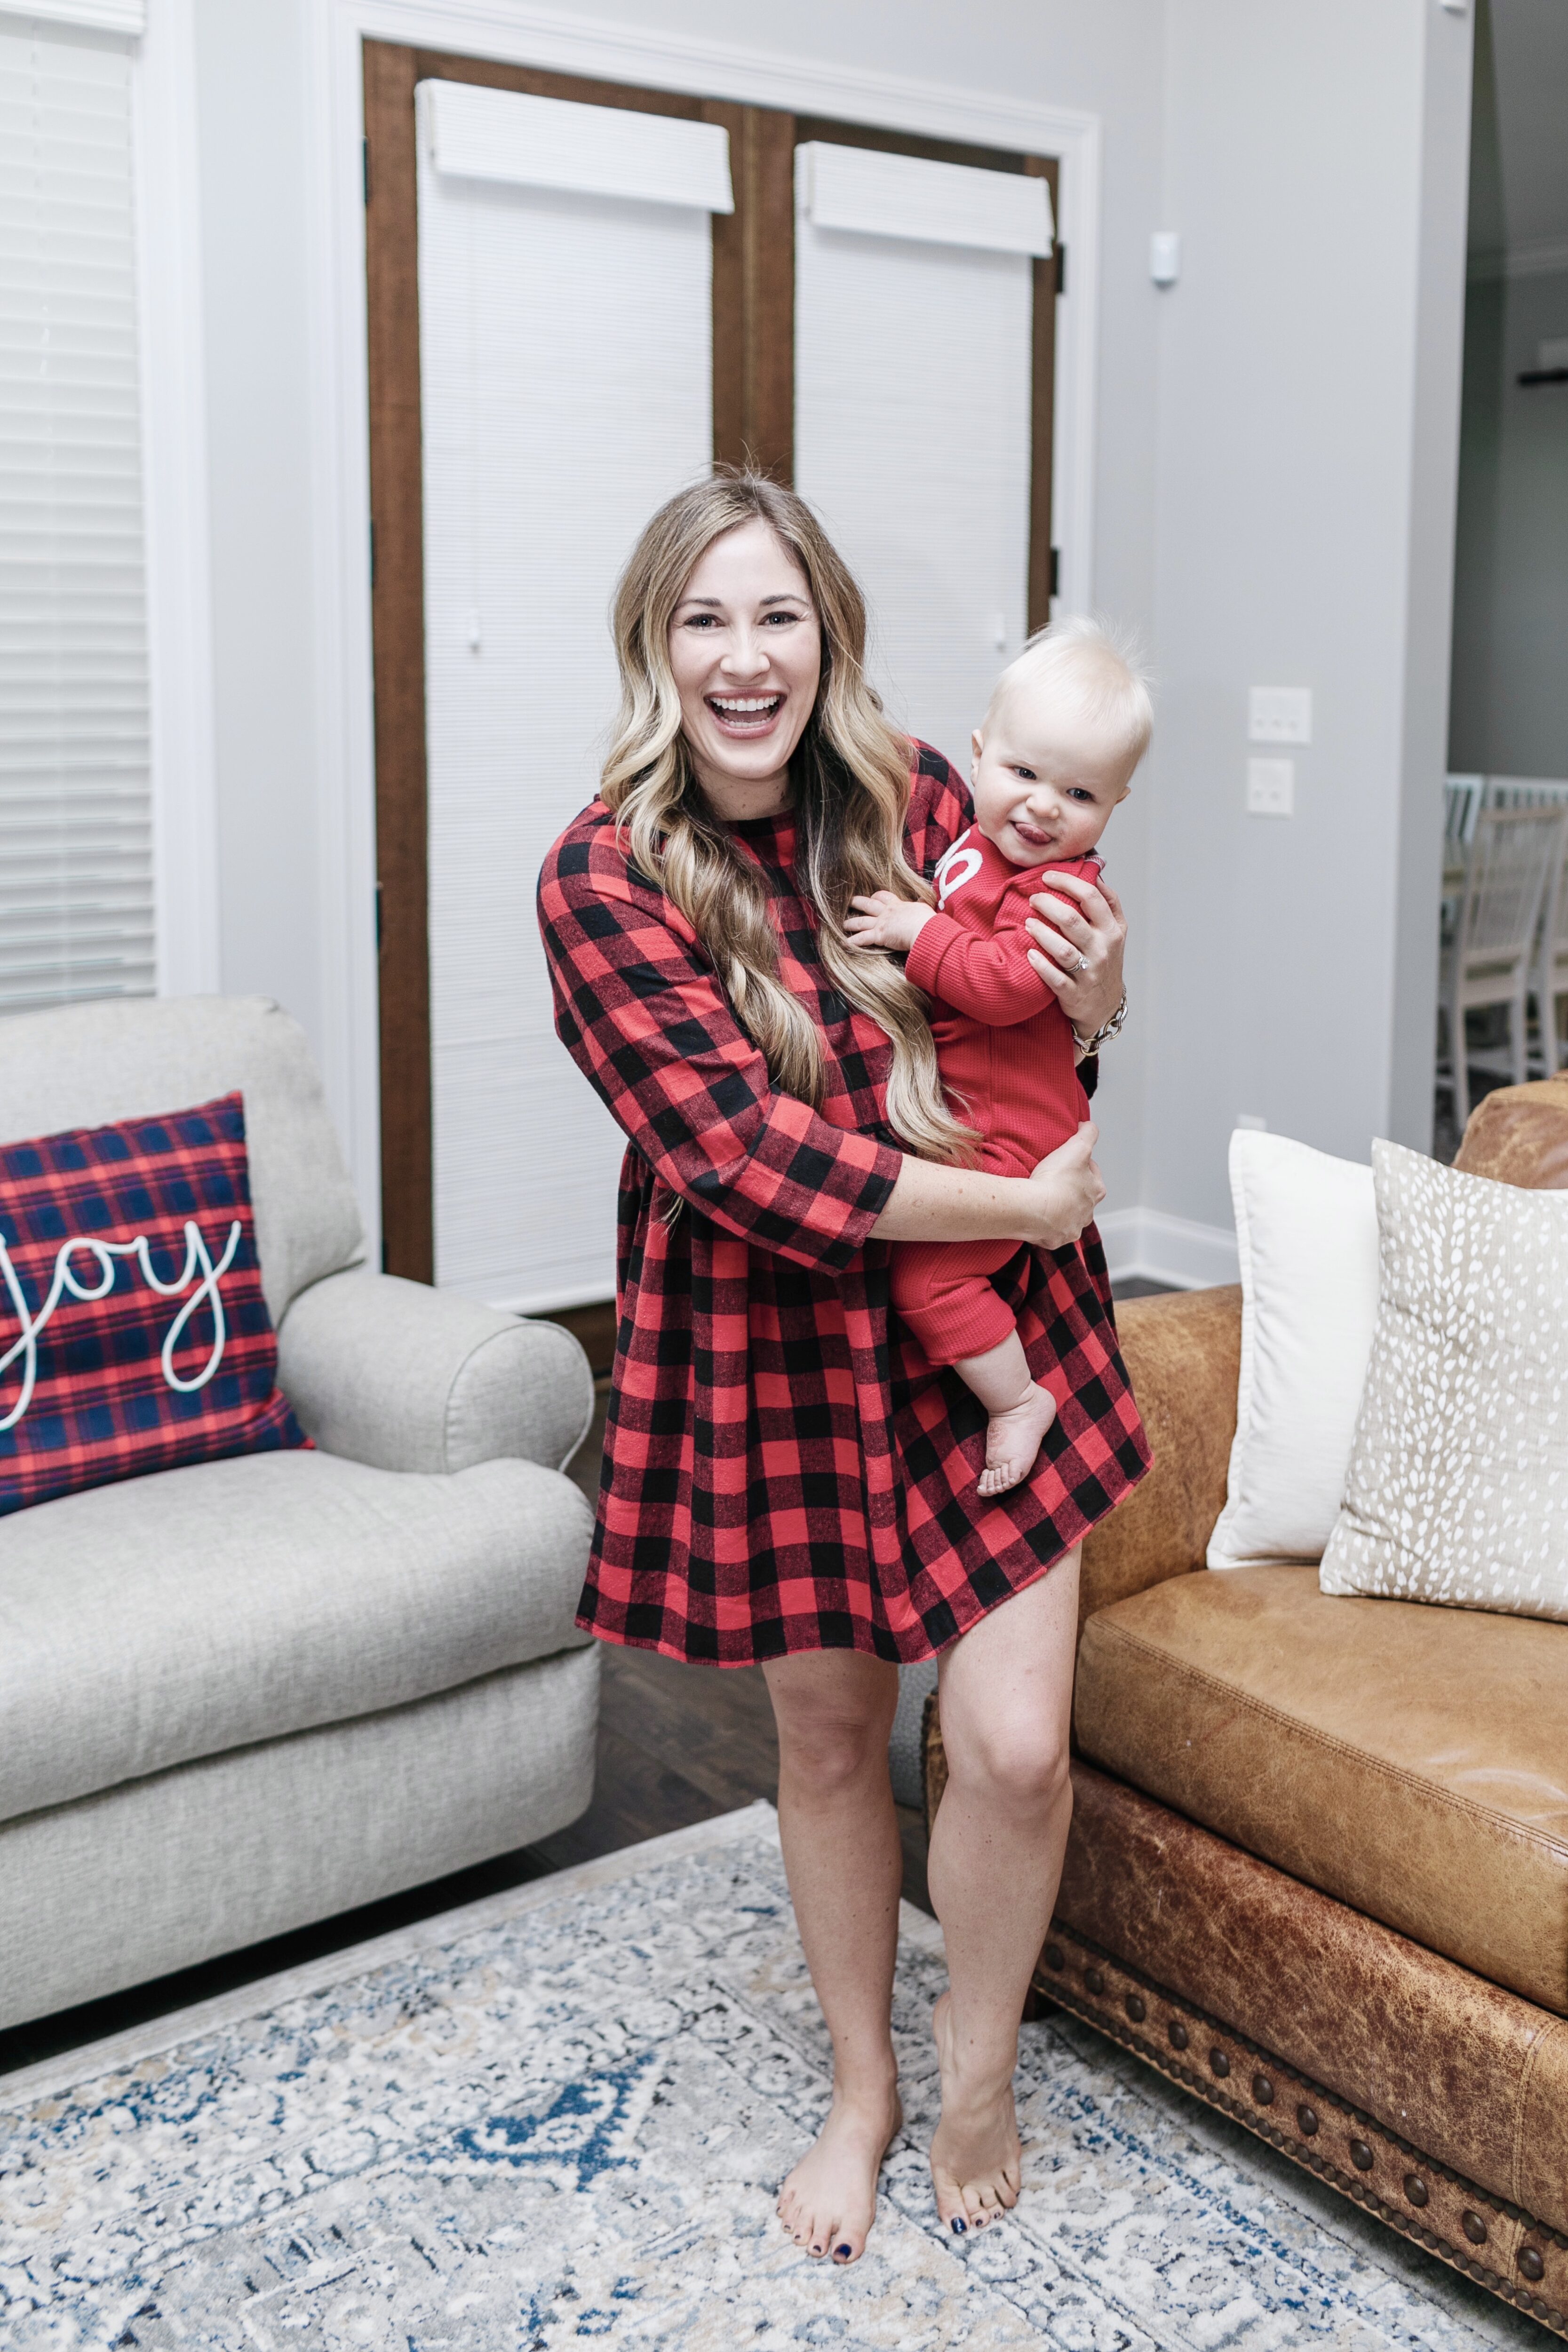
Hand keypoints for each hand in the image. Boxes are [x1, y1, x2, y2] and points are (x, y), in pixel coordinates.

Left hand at [846, 890, 934, 953]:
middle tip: (850, 902)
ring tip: (843, 924)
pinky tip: (846, 943)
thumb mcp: (924, 908)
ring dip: (851, 923)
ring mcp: (881, 923)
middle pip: (868, 904)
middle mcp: (887, 912)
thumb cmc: (927, 920)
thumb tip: (923, 900)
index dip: (876, 897)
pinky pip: (863, 938)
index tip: (872, 897)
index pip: (884, 897)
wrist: (924, 928)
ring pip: (861, 921)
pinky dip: (853, 941)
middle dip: (858, 903)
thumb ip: (920, 905)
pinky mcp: (879, 935)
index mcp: (898, 905)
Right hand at [1019, 1121, 1104, 1249]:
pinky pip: (1051, 1230)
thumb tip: (1089, 1127)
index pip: (1092, 1172)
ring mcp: (1071, 1228)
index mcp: (1096, 1191)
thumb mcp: (1077, 1147)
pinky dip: (1045, 1223)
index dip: (1080, 1163)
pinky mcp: (1054, 1239)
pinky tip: (1036, 1214)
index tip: (1067, 1160)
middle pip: (1080, 1196)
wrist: (1033, 1209)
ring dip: (1059, 1208)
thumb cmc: (1056, 1180)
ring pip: (1068, 1216)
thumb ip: (1088, 1133)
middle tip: (1053, 1179)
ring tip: (1043, 1198)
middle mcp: (1087, 1213)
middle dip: (1070, 1188)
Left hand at [1024, 870, 1125, 1039]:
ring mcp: (1089, 972)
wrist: (1105, 1006)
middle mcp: (1103, 949)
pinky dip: (1041, 966)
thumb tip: (1094, 871)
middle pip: (1072, 920)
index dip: (1067, 882)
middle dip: (1048, 905)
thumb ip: (1107, 902)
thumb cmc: (1105, 961)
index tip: (1047, 875)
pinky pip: (1055, 979)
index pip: (1091, 897)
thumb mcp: (1115, 931)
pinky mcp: (1074, 993)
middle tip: (1033, 898)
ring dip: (1041, 934)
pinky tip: (1029, 954)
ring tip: (1027, 923)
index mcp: (1112, 930)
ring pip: (1063, 950)